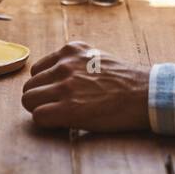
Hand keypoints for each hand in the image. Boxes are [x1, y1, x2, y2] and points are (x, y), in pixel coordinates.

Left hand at [20, 41, 151, 131]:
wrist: (145, 94)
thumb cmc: (124, 80)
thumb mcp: (96, 58)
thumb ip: (73, 64)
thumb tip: (54, 79)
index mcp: (70, 50)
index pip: (37, 70)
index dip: (45, 85)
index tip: (57, 94)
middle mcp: (64, 65)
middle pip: (29, 86)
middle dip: (40, 98)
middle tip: (57, 108)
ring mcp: (65, 86)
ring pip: (29, 100)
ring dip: (41, 110)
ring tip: (59, 115)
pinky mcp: (68, 109)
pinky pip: (39, 116)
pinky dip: (47, 122)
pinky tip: (62, 123)